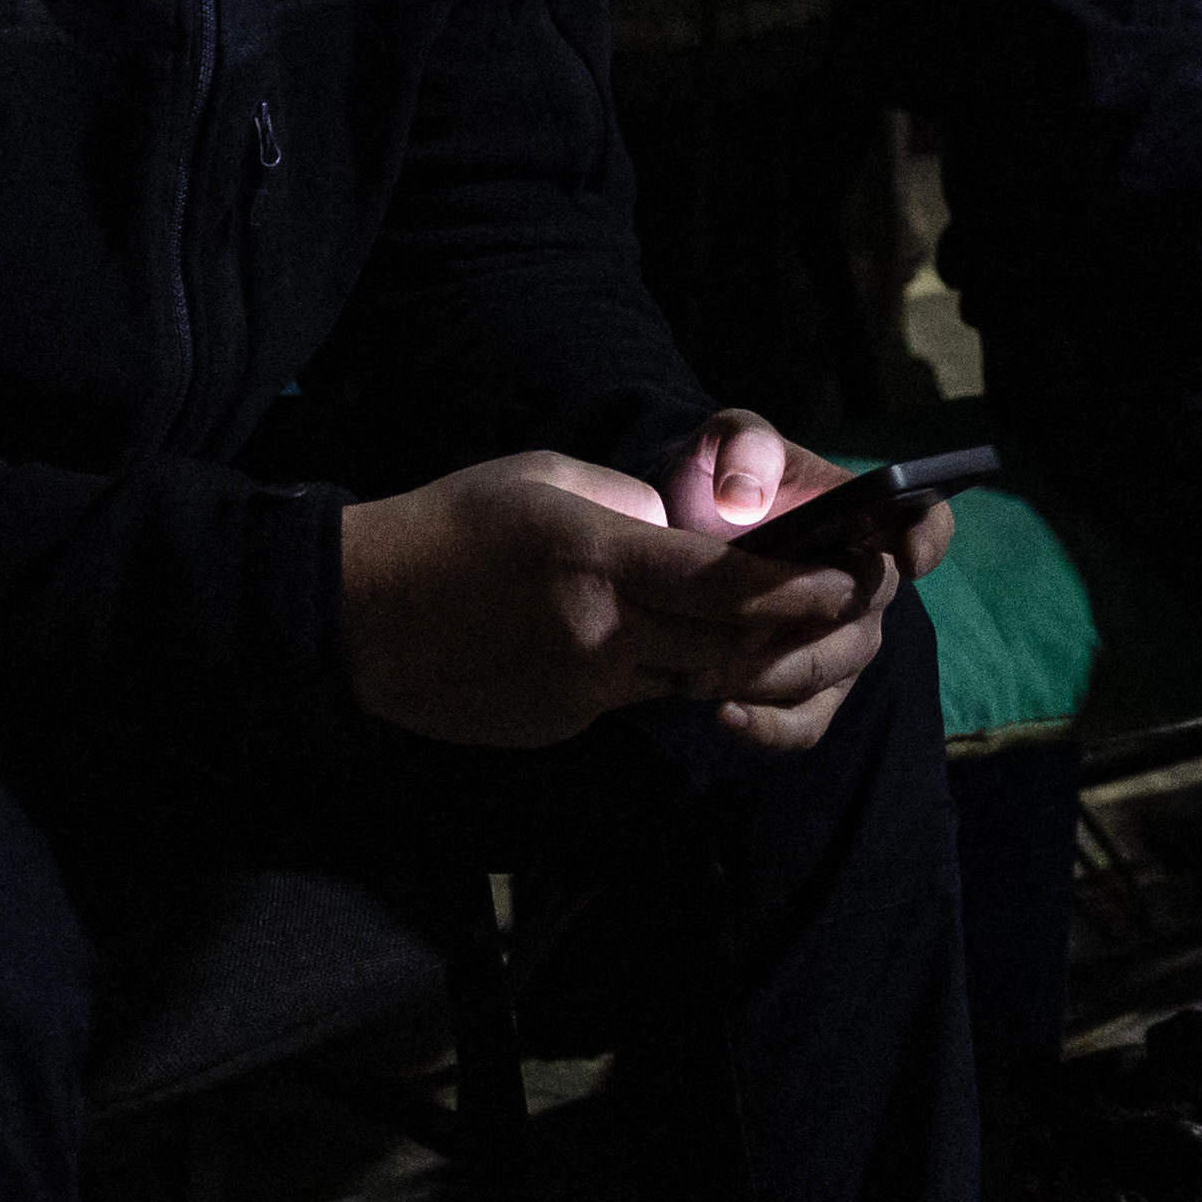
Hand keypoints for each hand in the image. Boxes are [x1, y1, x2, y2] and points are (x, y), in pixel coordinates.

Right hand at [338, 448, 892, 752]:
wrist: (358, 616)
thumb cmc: (450, 526)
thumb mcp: (543, 479)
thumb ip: (626, 507)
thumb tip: (685, 535)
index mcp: (596, 557)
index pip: (726, 585)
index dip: (798, 588)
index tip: (843, 577)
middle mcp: (600, 632)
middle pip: (730, 647)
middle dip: (798, 632)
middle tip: (843, 611)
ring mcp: (583, 689)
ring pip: (697, 684)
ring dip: (748, 664)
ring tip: (785, 635)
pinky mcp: (566, 723)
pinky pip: (643, 701)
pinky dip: (676, 678)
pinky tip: (681, 653)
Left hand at [659, 410, 943, 749]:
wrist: (678, 527)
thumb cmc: (721, 476)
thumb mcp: (727, 439)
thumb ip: (743, 445)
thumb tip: (745, 494)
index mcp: (868, 517)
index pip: (927, 523)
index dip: (929, 539)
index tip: (908, 555)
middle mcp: (867, 586)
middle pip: (869, 613)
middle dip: (812, 624)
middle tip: (746, 626)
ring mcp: (841, 643)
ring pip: (832, 672)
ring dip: (774, 677)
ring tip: (705, 675)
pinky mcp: (808, 690)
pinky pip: (805, 722)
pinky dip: (770, 728)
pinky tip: (725, 716)